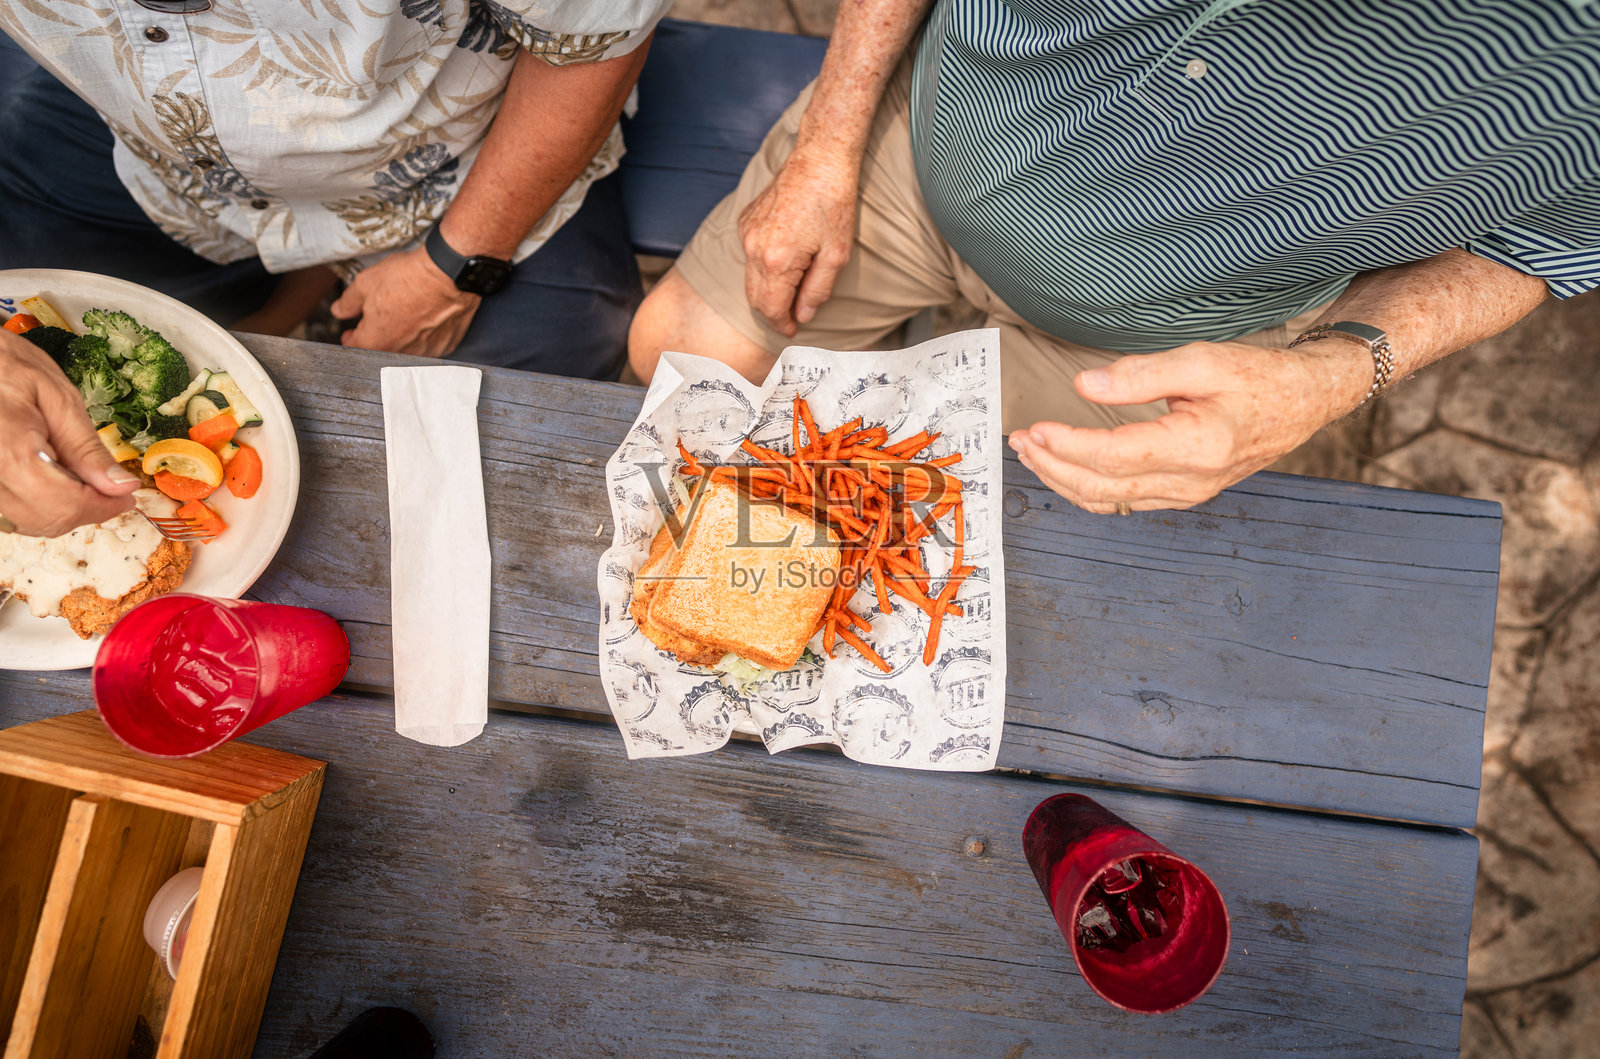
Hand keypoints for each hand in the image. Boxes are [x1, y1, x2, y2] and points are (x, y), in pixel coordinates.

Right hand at [0, 331, 140, 536]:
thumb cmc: (8, 367)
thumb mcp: (59, 399)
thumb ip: (87, 449)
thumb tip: (120, 486)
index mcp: (11, 453)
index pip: (66, 505)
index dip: (104, 507)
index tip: (126, 496)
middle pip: (47, 520)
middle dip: (86, 509)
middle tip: (110, 487)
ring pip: (27, 522)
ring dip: (61, 509)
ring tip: (79, 477)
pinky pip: (11, 511)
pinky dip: (38, 503)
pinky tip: (50, 478)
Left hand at [331, 247, 480, 356]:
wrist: (448, 274)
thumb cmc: (409, 278)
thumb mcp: (365, 283)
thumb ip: (348, 302)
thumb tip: (340, 310)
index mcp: (376, 341)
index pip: (356, 348)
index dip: (350, 338)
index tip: (352, 333)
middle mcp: (401, 352)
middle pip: (383, 350)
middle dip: (378, 336)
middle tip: (381, 318)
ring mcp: (426, 351)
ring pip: (408, 348)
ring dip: (403, 336)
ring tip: (406, 314)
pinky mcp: (446, 344)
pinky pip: (431, 344)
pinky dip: (426, 334)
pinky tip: (426, 317)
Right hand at [738, 148, 859, 335]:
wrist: (819, 159)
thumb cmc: (833, 204)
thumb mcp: (836, 255)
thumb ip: (817, 289)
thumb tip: (804, 314)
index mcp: (776, 261)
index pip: (771, 308)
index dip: (783, 324)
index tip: (794, 331)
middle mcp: (754, 248)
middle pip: (755, 297)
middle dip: (772, 312)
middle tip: (792, 317)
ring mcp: (746, 233)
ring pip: (749, 277)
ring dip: (767, 289)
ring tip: (790, 291)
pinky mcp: (745, 220)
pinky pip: (749, 254)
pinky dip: (762, 265)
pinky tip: (783, 260)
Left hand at [1008, 341, 1366, 512]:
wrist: (1304, 402)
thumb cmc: (1259, 378)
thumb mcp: (1203, 360)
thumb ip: (1141, 373)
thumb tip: (1085, 386)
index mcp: (1197, 448)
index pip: (1113, 456)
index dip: (1067, 445)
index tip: (1034, 428)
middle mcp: (1191, 482)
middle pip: (1102, 487)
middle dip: (1053, 466)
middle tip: (1020, 441)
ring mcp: (1187, 494)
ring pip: (1109, 501)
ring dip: (1064, 480)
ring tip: (1033, 454)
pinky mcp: (1184, 495)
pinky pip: (1124, 502)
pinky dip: (1088, 488)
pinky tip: (1067, 468)